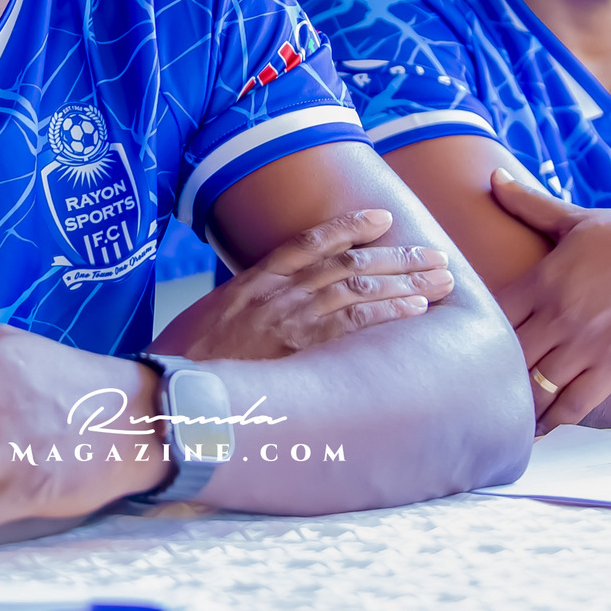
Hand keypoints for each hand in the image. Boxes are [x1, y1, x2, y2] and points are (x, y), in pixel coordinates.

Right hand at [153, 209, 452, 360]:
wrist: (169, 391)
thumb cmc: (183, 363)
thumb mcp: (208, 321)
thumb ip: (243, 309)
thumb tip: (265, 312)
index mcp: (253, 281)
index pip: (310, 241)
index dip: (351, 226)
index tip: (384, 219)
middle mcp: (277, 292)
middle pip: (348, 262)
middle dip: (398, 257)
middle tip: (435, 255)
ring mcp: (290, 319)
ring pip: (360, 287)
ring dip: (406, 281)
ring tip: (441, 280)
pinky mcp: (300, 349)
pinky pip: (355, 322)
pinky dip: (390, 311)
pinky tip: (417, 309)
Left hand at [490, 171, 610, 432]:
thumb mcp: (577, 218)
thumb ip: (529, 204)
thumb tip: (492, 177)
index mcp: (543, 278)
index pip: (490, 314)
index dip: (474, 333)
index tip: (463, 346)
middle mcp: (559, 315)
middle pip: (506, 356)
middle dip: (490, 374)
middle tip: (476, 389)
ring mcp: (588, 344)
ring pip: (536, 388)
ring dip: (519, 404)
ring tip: (503, 417)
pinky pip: (575, 404)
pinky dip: (554, 420)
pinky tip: (542, 428)